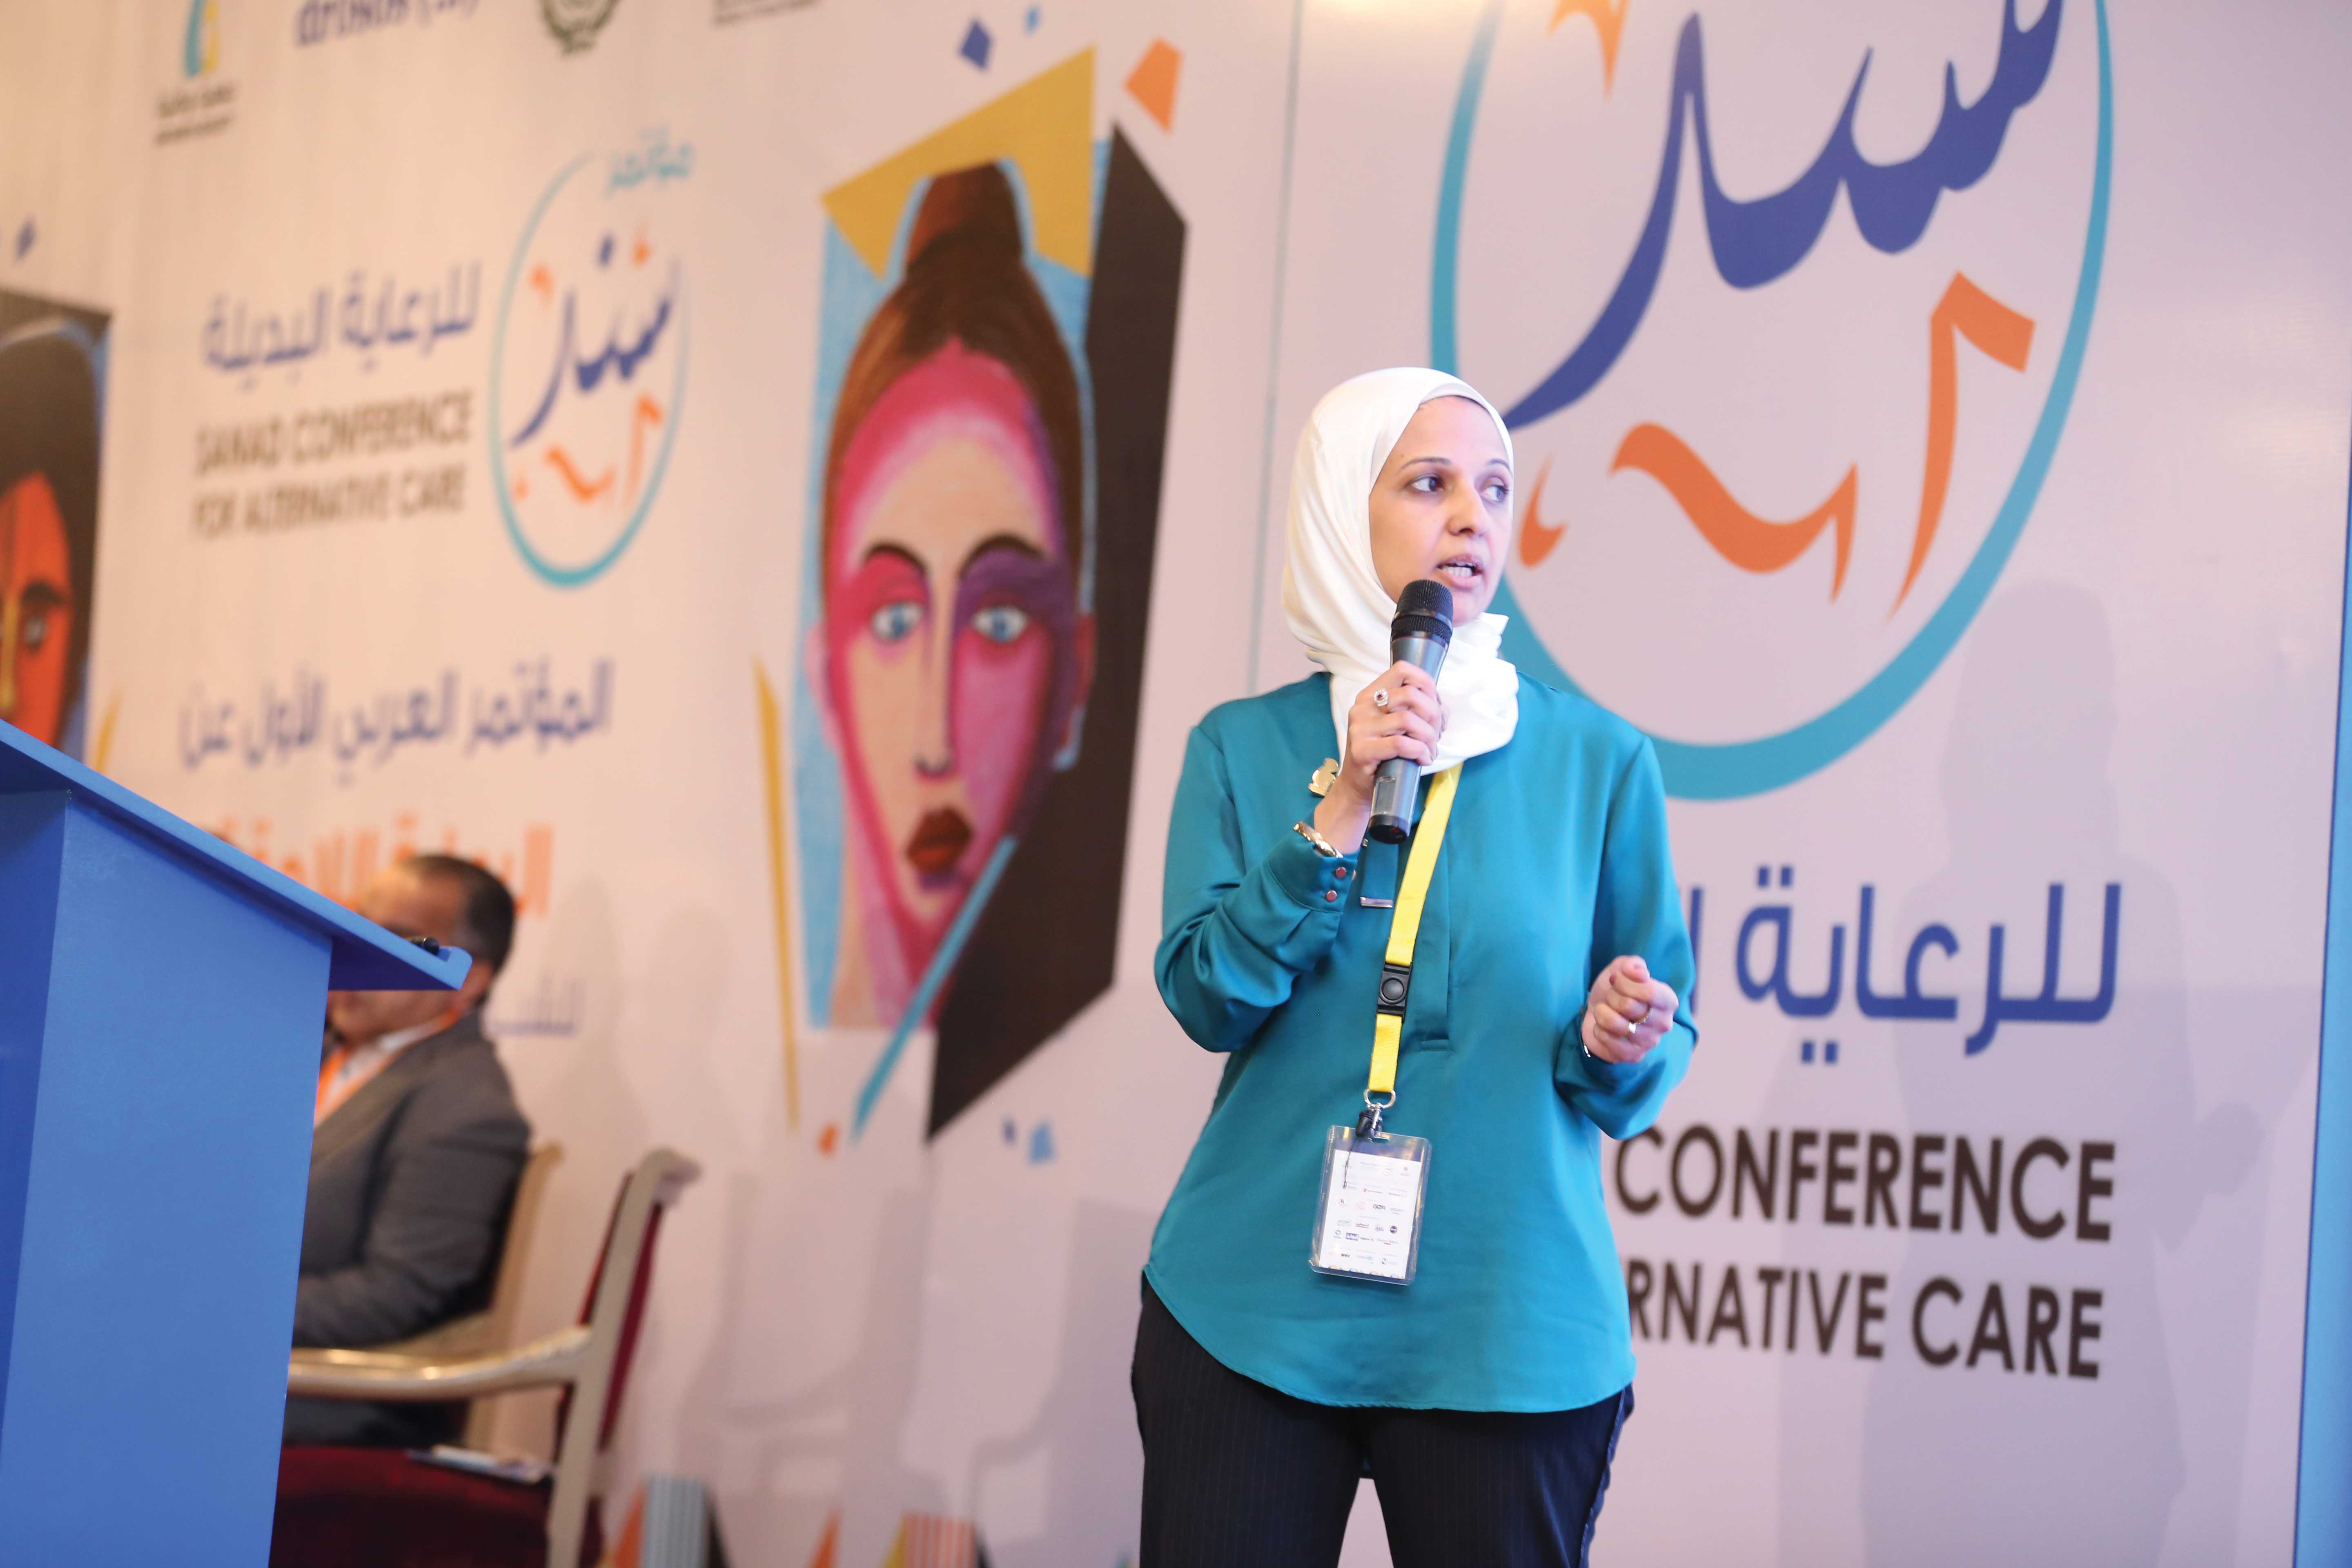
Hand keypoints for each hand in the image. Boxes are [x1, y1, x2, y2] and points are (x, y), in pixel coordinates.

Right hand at [1313, 661, 1446, 853]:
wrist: (1358, 787)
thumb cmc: (1384, 754)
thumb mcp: (1397, 726)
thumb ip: (1416, 711)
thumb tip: (1442, 710)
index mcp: (1371, 694)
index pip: (1402, 670)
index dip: (1426, 684)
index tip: (1435, 705)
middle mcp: (1363, 707)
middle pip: (1410, 694)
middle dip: (1433, 715)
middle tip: (1436, 735)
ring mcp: (1360, 728)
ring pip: (1408, 720)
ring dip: (1429, 737)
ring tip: (1430, 751)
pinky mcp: (1362, 750)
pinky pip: (1401, 744)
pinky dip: (1420, 752)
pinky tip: (1422, 759)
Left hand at [1582, 956, 1676, 1063]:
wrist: (1598, 1011)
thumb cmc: (1615, 989)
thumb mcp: (1622, 969)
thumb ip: (1632, 965)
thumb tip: (1639, 973)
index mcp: (1668, 1000)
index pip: (1649, 991)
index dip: (1624, 983)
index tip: (1615, 979)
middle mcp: (1664, 1023)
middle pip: (1628, 1006)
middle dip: (1611, 996)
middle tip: (1610, 997)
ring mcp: (1649, 1042)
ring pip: (1615, 1023)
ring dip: (1602, 1013)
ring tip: (1605, 1011)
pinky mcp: (1633, 1056)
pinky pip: (1608, 1040)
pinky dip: (1598, 1030)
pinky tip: (1602, 1027)